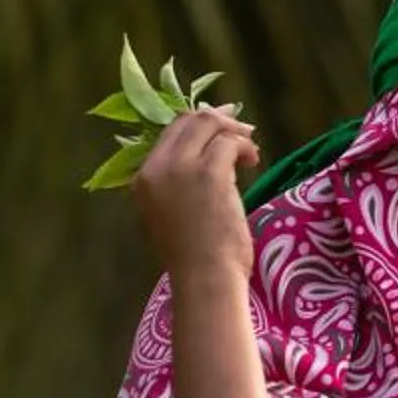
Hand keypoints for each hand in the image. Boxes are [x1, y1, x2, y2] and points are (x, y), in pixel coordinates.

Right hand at [130, 106, 259, 285]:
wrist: (205, 277)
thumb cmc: (195, 256)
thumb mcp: (174, 212)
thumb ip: (180, 182)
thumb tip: (210, 152)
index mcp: (144, 178)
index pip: (170, 133)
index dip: (198, 124)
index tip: (220, 124)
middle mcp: (157, 168)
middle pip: (188, 121)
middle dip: (219, 119)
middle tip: (243, 129)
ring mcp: (181, 168)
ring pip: (210, 126)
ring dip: (236, 134)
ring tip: (250, 152)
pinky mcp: (210, 173)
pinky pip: (229, 142)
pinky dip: (245, 147)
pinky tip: (253, 162)